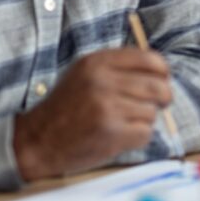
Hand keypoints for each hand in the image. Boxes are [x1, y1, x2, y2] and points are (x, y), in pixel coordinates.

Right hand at [13, 49, 172, 180]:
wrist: (35, 141)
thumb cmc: (65, 108)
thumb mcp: (85, 75)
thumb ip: (117, 68)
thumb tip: (160, 70)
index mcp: (97, 62)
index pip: (150, 59)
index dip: (162, 71)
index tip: (163, 79)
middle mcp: (102, 81)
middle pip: (158, 86)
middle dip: (163, 97)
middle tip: (160, 104)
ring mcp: (107, 107)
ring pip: (152, 112)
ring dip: (145, 120)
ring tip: (124, 123)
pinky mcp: (111, 132)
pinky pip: (145, 133)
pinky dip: (138, 138)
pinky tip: (121, 137)